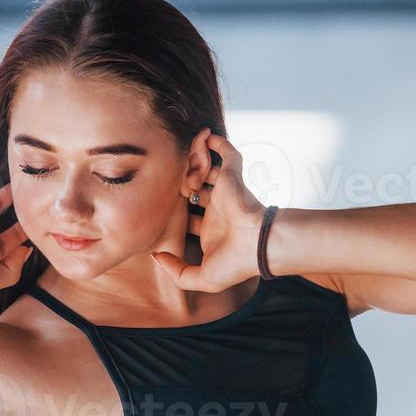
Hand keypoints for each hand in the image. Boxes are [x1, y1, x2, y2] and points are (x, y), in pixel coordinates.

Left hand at [152, 133, 265, 293]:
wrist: (259, 246)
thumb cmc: (236, 263)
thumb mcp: (202, 279)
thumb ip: (177, 272)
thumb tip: (156, 256)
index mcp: (210, 230)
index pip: (188, 217)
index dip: (173, 212)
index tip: (156, 208)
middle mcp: (217, 210)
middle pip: (193, 190)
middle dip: (179, 184)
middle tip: (162, 179)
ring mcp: (225, 192)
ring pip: (206, 171)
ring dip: (194, 163)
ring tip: (179, 155)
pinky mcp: (233, 177)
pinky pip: (228, 154)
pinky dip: (218, 143)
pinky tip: (206, 136)